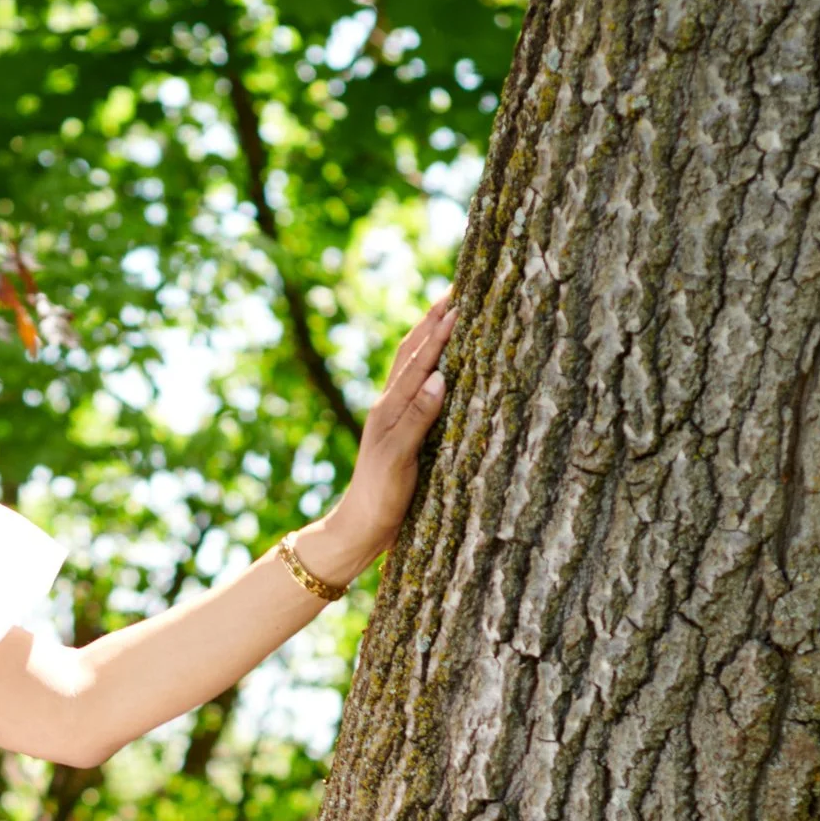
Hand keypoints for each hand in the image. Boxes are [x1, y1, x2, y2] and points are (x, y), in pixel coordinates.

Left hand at [319, 292, 454, 574]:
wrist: (360, 529)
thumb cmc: (380, 497)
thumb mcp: (399, 459)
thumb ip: (417, 418)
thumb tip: (440, 377)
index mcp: (389, 408)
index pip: (418, 360)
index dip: (439, 331)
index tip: (460, 301)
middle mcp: (390, 406)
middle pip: (411, 352)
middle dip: (432, 321)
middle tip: (455, 291)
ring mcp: (394, 418)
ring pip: (412, 366)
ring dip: (429, 338)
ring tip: (448, 314)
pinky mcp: (402, 432)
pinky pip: (417, 388)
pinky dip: (431, 366)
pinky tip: (442, 365)